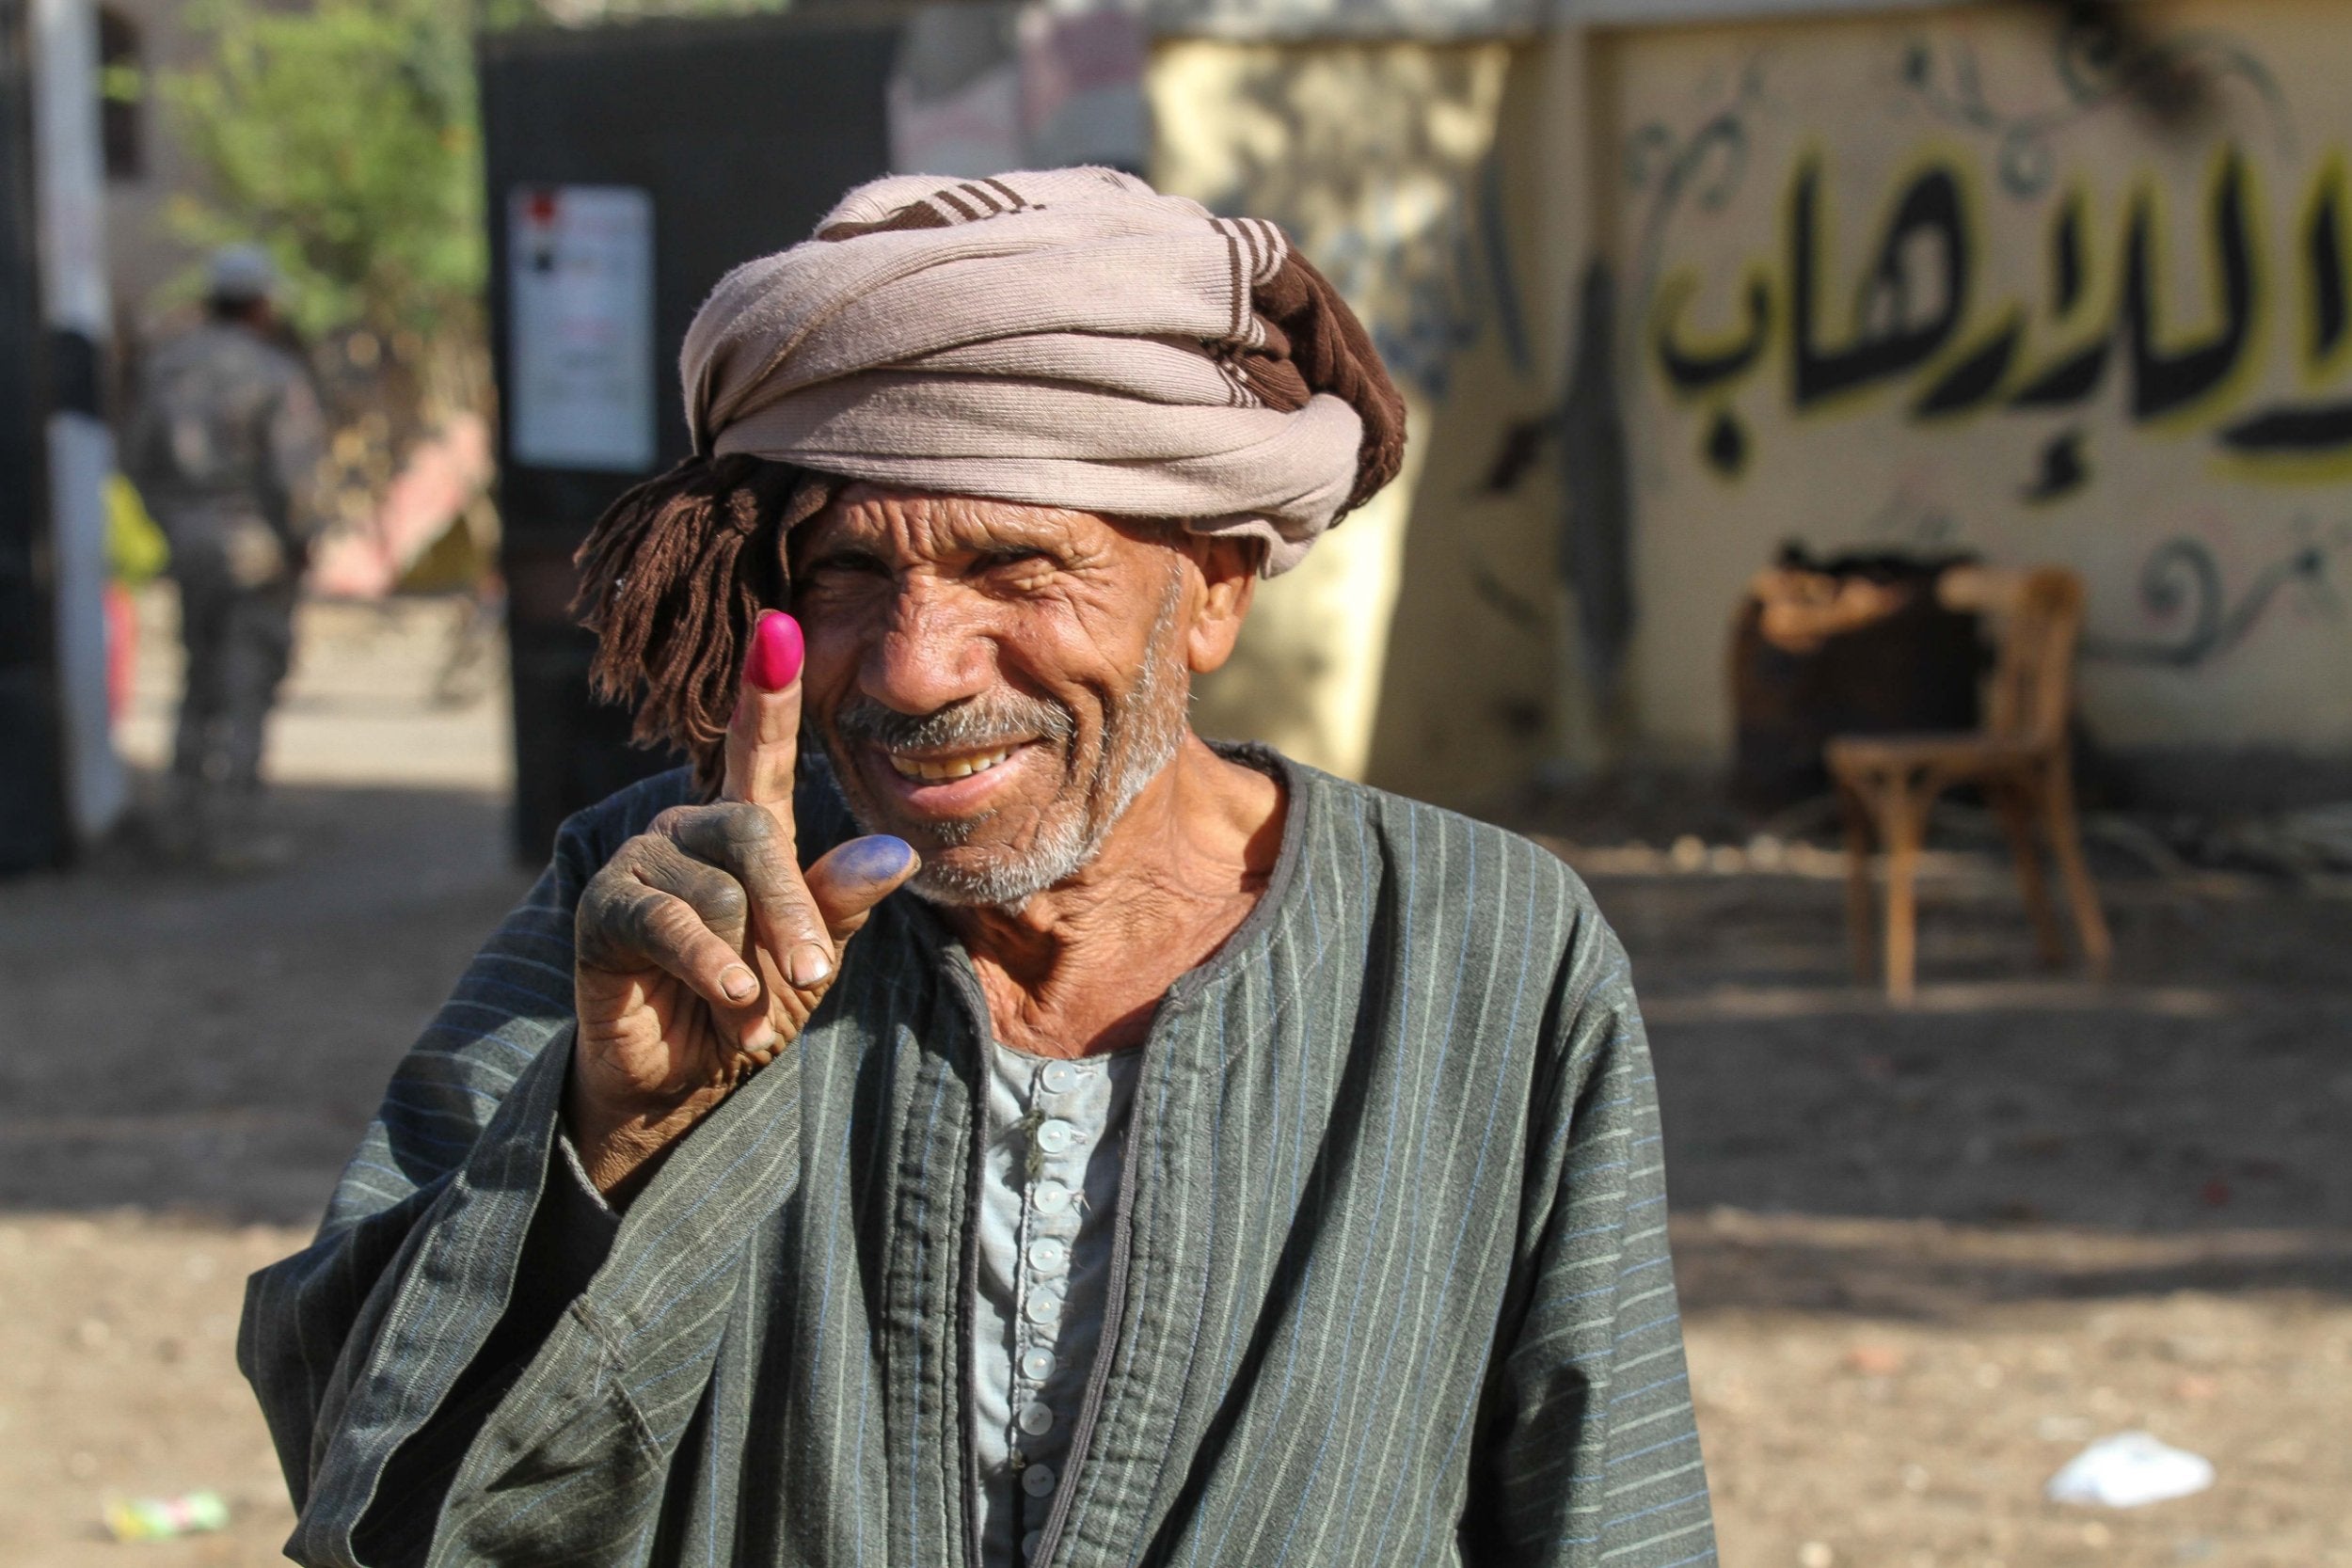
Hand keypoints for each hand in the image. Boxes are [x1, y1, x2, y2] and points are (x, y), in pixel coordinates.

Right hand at [569, 611, 917, 1196]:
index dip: (767, 692)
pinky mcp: (603, 907)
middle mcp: (687, 831)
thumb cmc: (750, 1006)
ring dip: (749, 962)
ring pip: (720, 889)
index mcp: (742, 829)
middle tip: (814, 975)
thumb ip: (839, 902)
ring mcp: (641, 862)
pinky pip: (671, 921)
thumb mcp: (809, 957)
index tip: (781, 628)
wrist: (682, 1080)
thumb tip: (894, 852)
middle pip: (757, 835)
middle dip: (794, 910)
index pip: (756, 750)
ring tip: (746, 1011)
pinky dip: (711, 967)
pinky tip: (728, 1004)